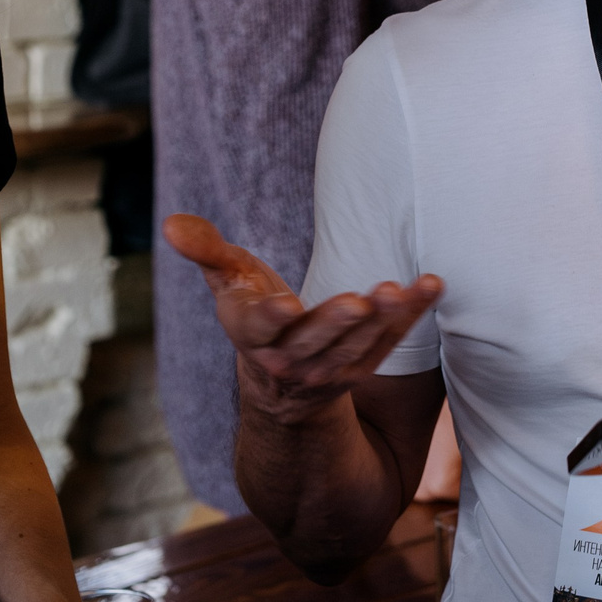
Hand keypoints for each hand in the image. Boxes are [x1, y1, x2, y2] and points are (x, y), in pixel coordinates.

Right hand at [164, 214, 440, 422]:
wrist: (281, 380)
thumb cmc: (254, 312)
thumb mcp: (227, 281)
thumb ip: (205, 250)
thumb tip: (170, 222)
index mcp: (250, 335)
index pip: (258, 329)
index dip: (270, 318)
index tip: (284, 305)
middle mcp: (289, 360)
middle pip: (314, 342)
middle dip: (336, 323)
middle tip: (360, 300)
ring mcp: (329, 369)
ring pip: (357, 346)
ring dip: (383, 320)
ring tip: (400, 289)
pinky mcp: (362, 366)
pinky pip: (390, 340)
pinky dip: (412, 315)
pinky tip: (431, 284)